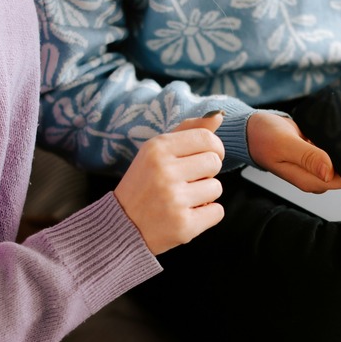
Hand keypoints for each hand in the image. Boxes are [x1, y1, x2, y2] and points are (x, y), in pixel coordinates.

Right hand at [114, 112, 226, 254]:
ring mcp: (174, 200)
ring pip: (216, 188)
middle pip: (214, 162)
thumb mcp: (157, 152)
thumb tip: (219, 115)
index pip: (207, 138)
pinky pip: (217, 212)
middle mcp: (165, 172)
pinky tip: (186, 214)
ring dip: (205, 195)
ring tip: (183, 199)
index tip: (205, 158)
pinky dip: (206, 214)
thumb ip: (188, 131)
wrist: (121, 226)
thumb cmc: (144, 184)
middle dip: (206, 173)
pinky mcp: (183, 225)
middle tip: (187, 182)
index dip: (214, 148)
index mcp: (157, 149)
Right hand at [247, 111, 340, 192]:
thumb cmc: (263, 137)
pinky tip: (333, 135)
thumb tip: (329, 171)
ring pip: (339, 162)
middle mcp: (313, 176)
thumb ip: (308, 157)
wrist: (252, 130)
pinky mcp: (315, 156)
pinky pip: (332, 152)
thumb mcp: (284, 144)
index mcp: (307, 180)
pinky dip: (335, 144)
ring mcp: (315, 167)